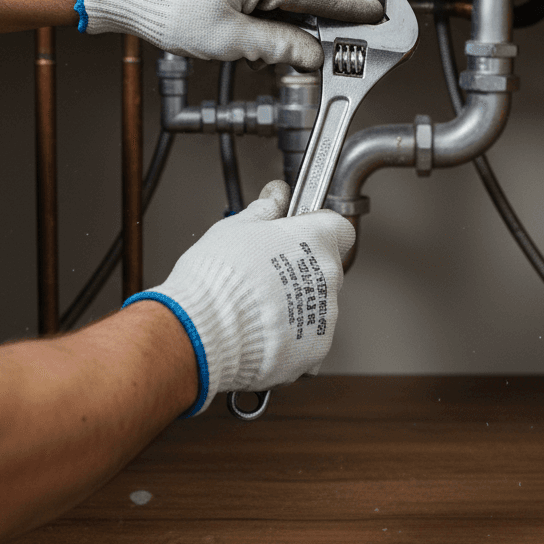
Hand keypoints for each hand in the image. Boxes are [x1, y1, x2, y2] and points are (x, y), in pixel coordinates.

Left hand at [75, 0, 382, 69]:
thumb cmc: (166, 7)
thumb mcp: (228, 40)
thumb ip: (277, 45)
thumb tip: (309, 52)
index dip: (350, 8)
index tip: (374, 13)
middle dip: (304, 18)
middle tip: (304, 50)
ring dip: (277, 8)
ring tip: (253, 38)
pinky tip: (242, 16)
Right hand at [122, 180, 354, 414]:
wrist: (204, 331)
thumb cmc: (217, 277)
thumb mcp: (235, 228)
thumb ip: (264, 210)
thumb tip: (276, 196)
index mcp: (315, 239)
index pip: (339, 227)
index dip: (318, 230)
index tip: (298, 234)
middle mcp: (329, 276)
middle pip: (326, 267)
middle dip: (303, 269)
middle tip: (267, 273)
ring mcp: (326, 314)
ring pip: (318, 303)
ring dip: (296, 303)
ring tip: (258, 306)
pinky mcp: (316, 347)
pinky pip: (309, 336)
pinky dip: (291, 335)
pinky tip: (261, 329)